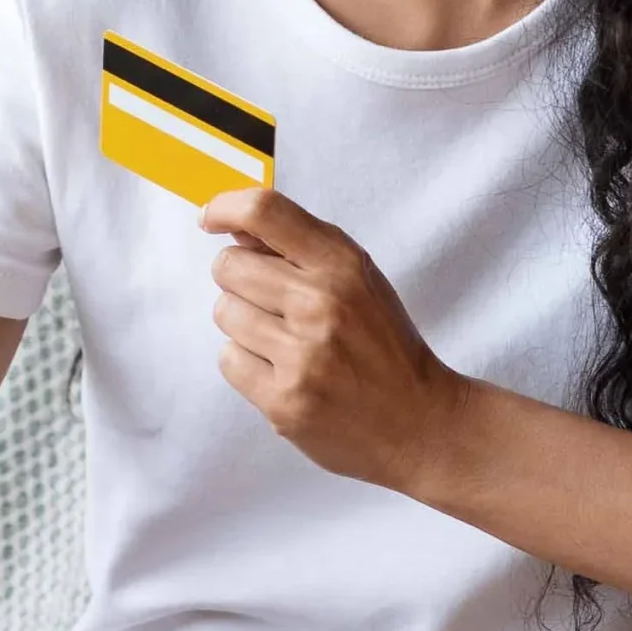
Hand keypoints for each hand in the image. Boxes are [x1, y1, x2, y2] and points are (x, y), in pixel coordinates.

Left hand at [200, 188, 462, 490]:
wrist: (419, 423)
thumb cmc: (384, 346)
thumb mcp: (360, 281)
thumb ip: (303, 250)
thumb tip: (236, 228)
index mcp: (343, 266)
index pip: (265, 212)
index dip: (226, 207)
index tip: (212, 219)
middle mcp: (320, 304)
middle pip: (229, 266)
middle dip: (241, 281)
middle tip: (274, 304)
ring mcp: (301, 355)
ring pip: (224, 312)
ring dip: (245, 325)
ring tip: (284, 343)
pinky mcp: (283, 400)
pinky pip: (228, 359)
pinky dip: (247, 365)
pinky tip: (282, 372)